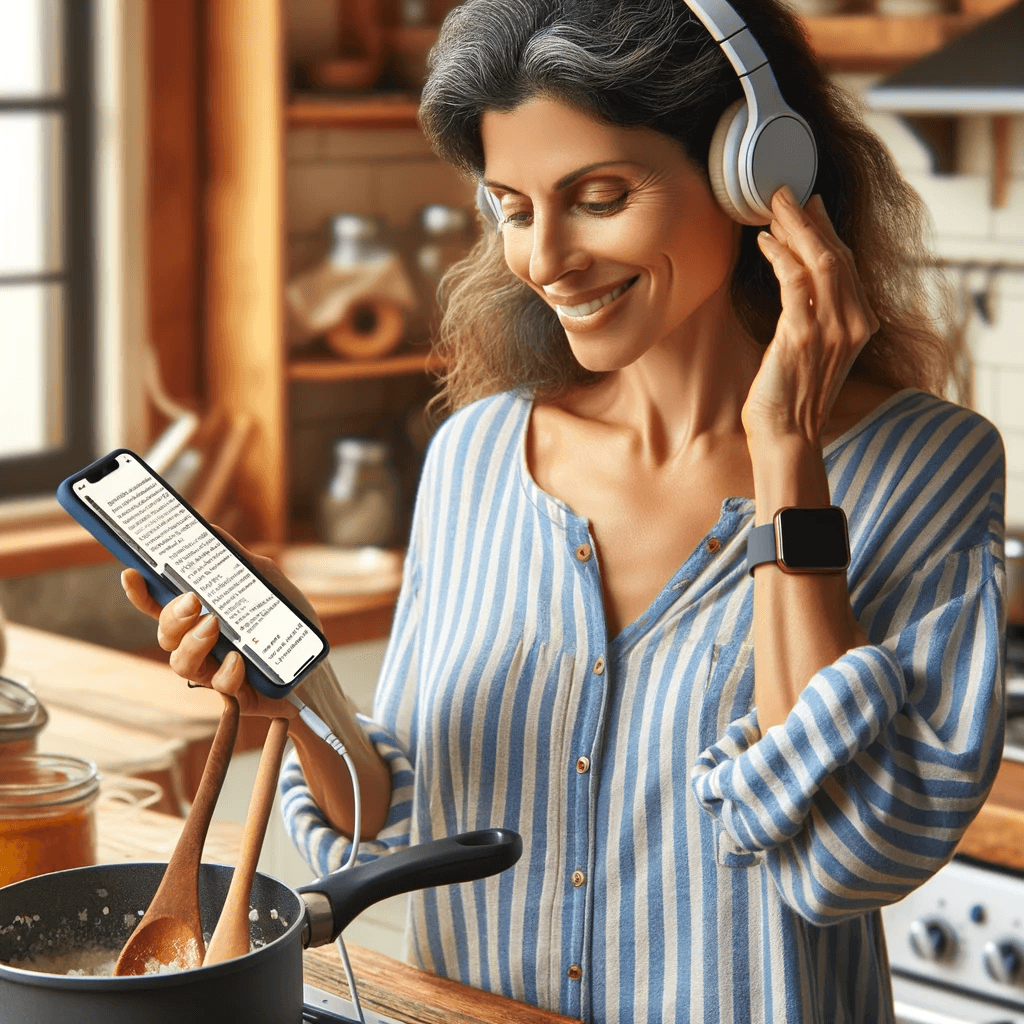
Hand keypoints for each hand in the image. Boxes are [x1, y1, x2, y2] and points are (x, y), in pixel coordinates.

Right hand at [120, 528, 319, 718]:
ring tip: (213, 625)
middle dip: (172, 616)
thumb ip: (239, 561)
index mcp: (202, 617)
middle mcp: (201, 645)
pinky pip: (221, 687)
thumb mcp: (267, 582)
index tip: (131, 574)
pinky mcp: (237, 694)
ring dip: (192, 643)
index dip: (141, 594)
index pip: (160, 607)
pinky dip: (227, 671)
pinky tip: (238, 660)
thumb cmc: (287, 622)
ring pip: (181, 663)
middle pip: (166, 635)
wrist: (321, 663)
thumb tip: (211, 531)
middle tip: (192, 601)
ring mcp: (215, 671)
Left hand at [741, 188, 878, 449]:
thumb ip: (817, 317)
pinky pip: (796, 283)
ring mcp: (832, 330)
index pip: (847, 264)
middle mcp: (854, 323)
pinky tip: (765, 242)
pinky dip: (781, 257)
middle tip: (784, 194)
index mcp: (861, 325)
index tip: (808, 206)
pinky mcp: (803, 336)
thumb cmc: (792, 395)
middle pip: (836, 254)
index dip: (827, 230)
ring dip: (795, 229)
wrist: (788, 434)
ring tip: (772, 208)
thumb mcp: (814, 351)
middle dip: (809, 220)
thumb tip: (801, 280)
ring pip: (821, 261)